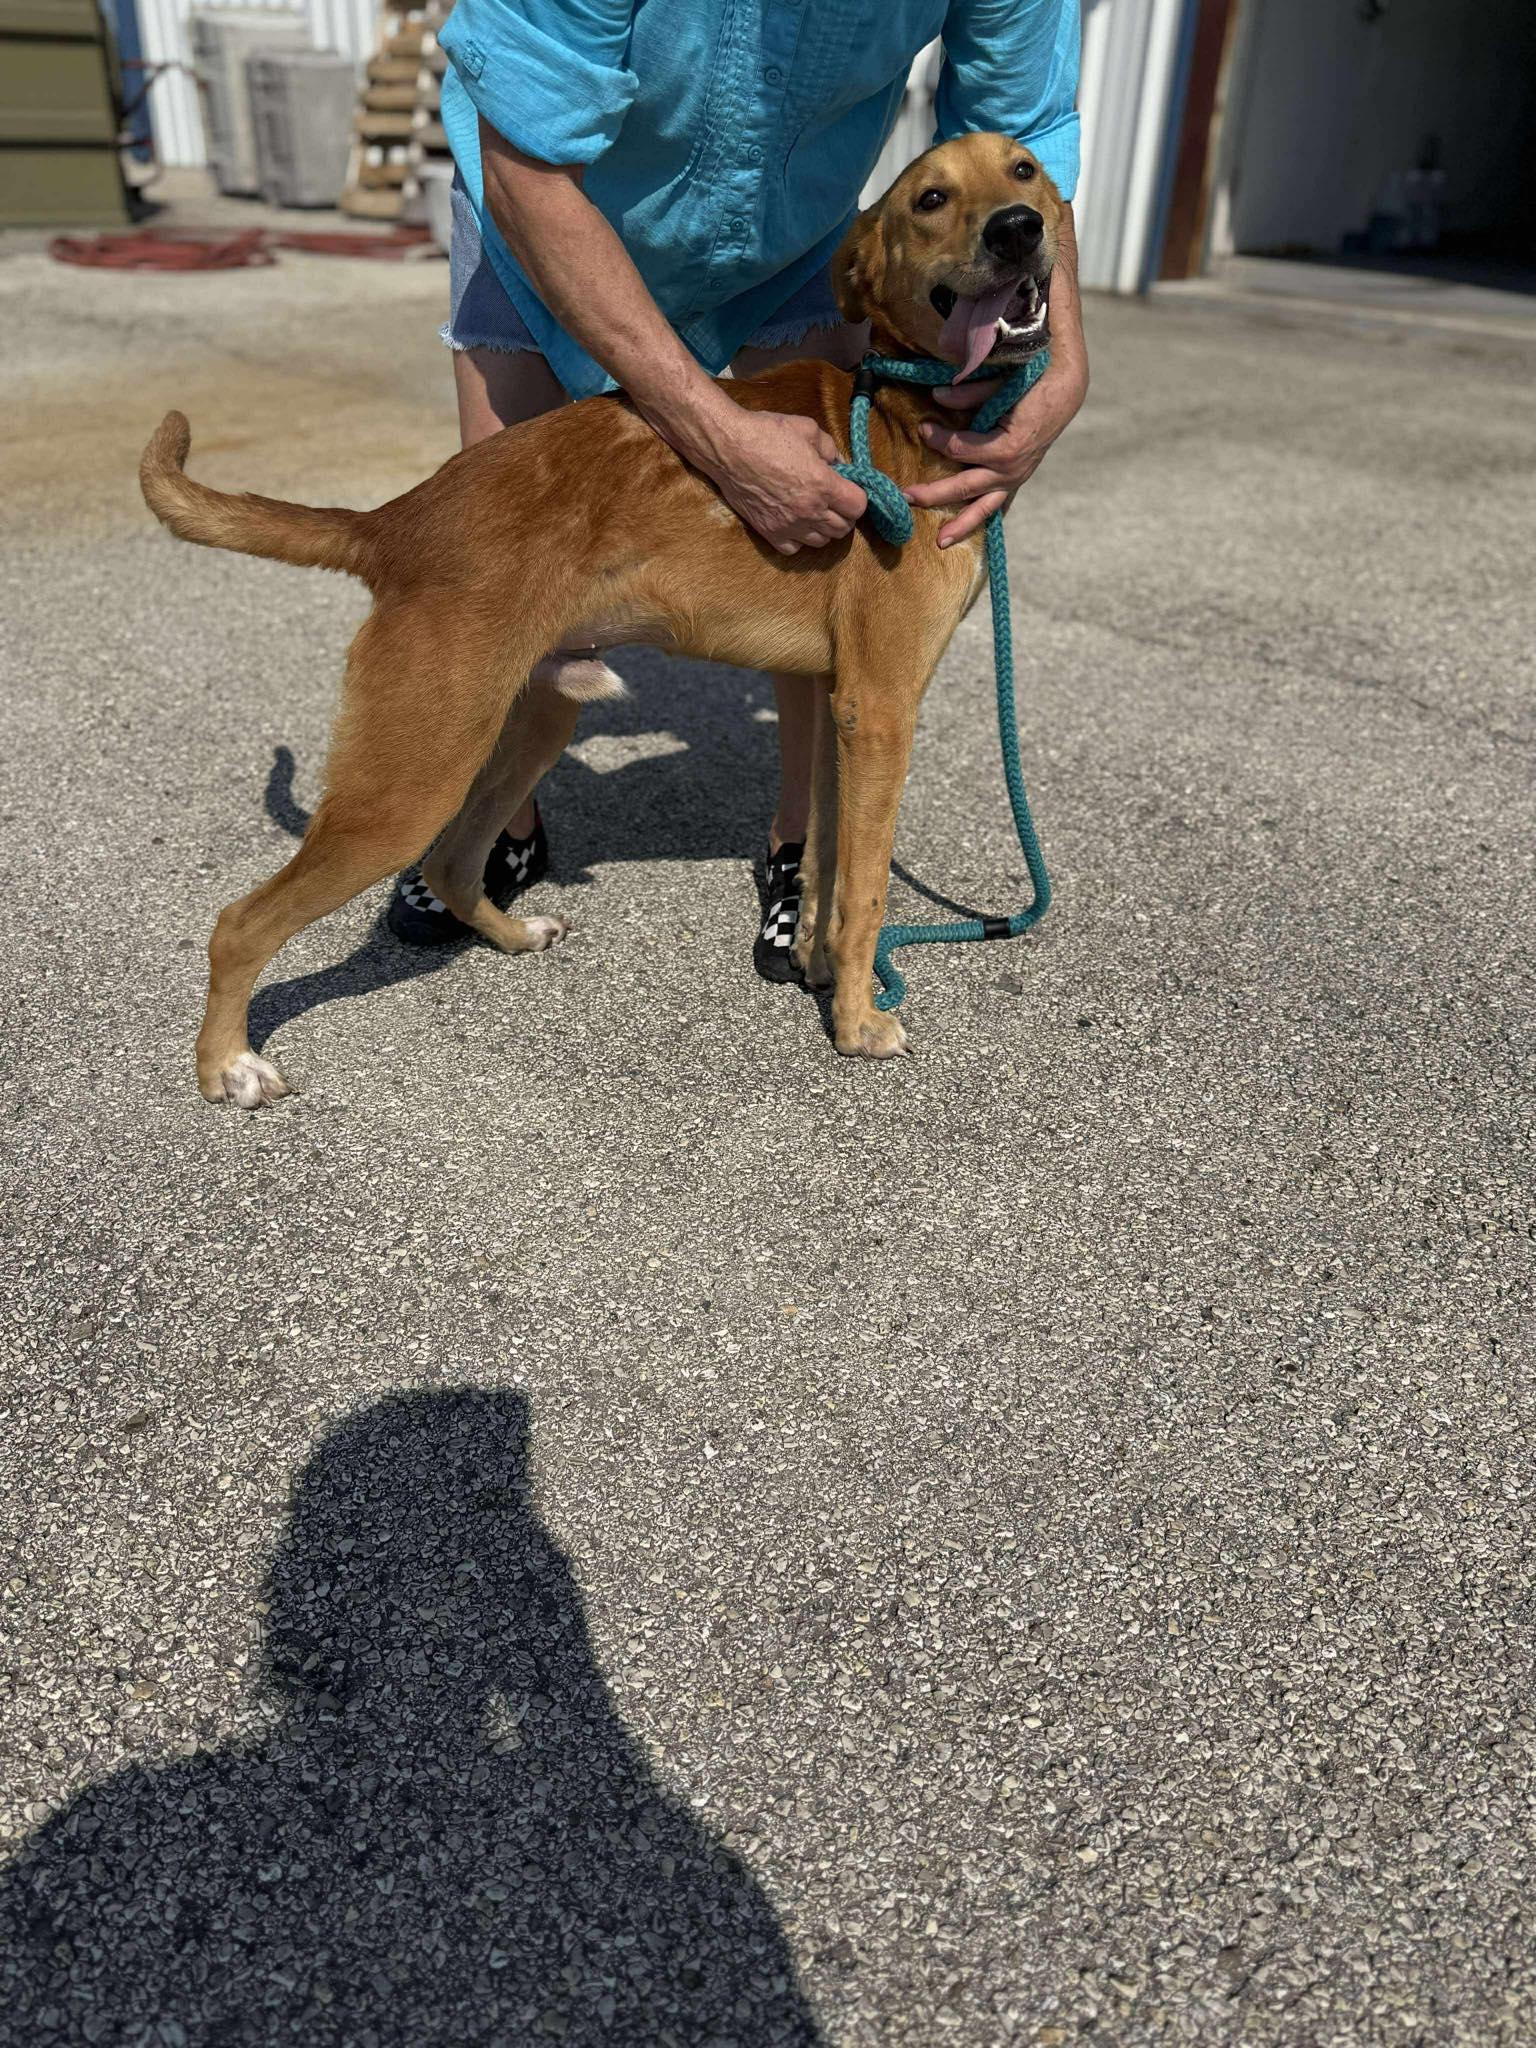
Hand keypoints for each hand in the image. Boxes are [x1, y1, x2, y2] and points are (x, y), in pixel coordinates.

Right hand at [701, 409, 867, 555]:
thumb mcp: (807, 429)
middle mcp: (809, 511)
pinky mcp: (770, 533)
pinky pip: (795, 548)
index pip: (858, 507)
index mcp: (823, 485)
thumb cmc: (766, 433)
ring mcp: (789, 526)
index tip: (848, 489)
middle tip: (833, 501)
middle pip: (843, 528)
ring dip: (823, 528)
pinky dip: (799, 539)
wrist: (728, 448)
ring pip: (821, 542)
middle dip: (843, 514)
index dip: (856, 497)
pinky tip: (794, 522)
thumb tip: (838, 463)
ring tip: (815, 512)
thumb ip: (830, 448)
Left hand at [904, 355, 1088, 547]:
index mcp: (1005, 447)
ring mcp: (1014, 479)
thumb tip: (936, 396)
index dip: (937, 439)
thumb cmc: (1031, 385)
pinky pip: (996, 505)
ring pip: (983, 508)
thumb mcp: (1001, 386)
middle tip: (905, 497)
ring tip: (939, 542)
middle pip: (963, 487)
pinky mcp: (1016, 481)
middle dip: (933, 494)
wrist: (1064, 393)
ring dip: (960, 526)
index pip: (959, 449)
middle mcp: (1009, 470)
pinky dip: (981, 518)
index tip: (923, 428)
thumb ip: (969, 394)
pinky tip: (966, 532)